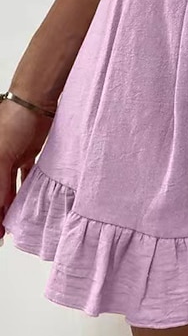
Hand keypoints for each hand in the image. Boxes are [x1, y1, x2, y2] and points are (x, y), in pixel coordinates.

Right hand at [0, 100, 53, 242]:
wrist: (35, 102)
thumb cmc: (12, 122)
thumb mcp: (2, 156)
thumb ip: (0, 184)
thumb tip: (0, 209)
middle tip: (2, 233)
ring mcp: (11, 157)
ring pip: (9, 186)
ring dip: (10, 203)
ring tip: (12, 222)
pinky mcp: (28, 153)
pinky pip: (25, 175)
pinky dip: (26, 188)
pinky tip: (26, 201)